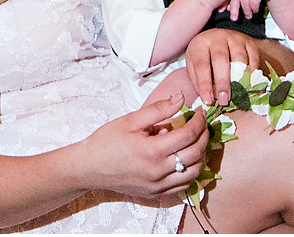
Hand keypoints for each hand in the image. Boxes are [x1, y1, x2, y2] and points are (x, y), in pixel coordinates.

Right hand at [77, 96, 207, 198]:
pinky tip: (187, 159)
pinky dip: (191, 172)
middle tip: (202, 124)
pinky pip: (183, 186)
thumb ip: (158, 110)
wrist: (90, 167)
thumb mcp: (130, 120)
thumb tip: (182, 98)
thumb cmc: (107, 141)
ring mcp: (158, 186)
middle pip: (195, 154)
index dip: (199, 122)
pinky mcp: (156, 194)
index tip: (200, 112)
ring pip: (194, 173)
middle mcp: (159, 172)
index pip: (188, 135)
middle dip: (204, 136)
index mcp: (152, 151)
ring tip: (197, 141)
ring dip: (201, 155)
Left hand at [184, 27, 259, 105]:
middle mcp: (218, 38)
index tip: (208, 100)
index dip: (204, 84)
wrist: (219, 38)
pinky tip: (248, 86)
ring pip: (239, 59)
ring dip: (239, 80)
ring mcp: (235, 39)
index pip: (201, 64)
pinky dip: (251, 74)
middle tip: (224, 100)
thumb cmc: (205, 57)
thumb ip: (198, 81)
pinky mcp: (249, 43)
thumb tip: (208, 99)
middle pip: (220, 60)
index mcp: (200, 44)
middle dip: (222, 82)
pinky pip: (253, 60)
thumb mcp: (194, 66)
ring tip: (237, 96)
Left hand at [226, 0, 280, 20]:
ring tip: (248, 15)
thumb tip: (227, 8)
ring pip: (245, 2)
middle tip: (234, 18)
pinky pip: (253, 3)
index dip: (225, 3)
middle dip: (234, 10)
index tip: (222, 11)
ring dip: (246, 11)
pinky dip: (254, 8)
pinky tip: (255, 10)